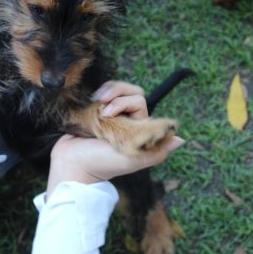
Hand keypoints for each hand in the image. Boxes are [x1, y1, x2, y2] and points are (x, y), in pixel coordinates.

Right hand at [46, 80, 183, 195]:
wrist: (72, 162)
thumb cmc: (102, 164)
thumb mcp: (133, 160)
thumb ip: (157, 151)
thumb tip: (180, 139)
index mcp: (139, 132)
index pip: (140, 102)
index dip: (127, 102)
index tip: (112, 112)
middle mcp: (127, 121)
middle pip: (132, 93)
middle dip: (118, 96)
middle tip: (104, 109)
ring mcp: (112, 114)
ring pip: (119, 89)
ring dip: (109, 92)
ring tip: (96, 102)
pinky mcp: (97, 109)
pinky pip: (106, 91)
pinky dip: (101, 92)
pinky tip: (93, 101)